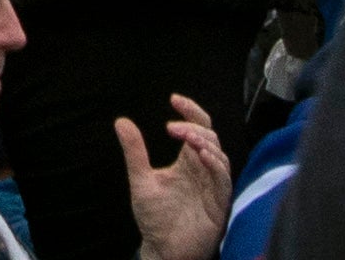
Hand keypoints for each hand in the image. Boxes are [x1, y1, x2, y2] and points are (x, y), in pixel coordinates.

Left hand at [115, 96, 232, 259]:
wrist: (162, 250)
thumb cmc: (155, 218)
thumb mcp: (141, 180)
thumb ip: (135, 152)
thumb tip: (121, 121)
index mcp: (188, 162)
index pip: (197, 128)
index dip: (190, 111)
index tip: (174, 99)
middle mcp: (203, 171)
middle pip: (209, 138)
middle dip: (194, 127)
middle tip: (173, 127)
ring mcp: (212, 187)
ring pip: (220, 156)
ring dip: (205, 144)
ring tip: (188, 139)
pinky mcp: (219, 204)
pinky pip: (223, 180)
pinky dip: (215, 165)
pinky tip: (202, 156)